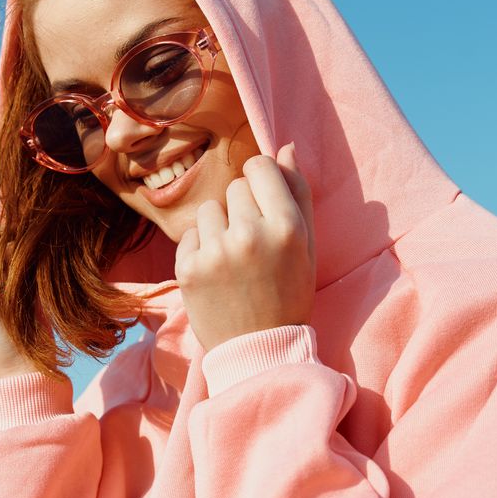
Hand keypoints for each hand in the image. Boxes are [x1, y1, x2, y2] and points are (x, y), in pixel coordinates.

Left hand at [174, 142, 316, 351]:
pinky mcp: (189, 268)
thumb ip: (298, 194)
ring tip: (234, 260)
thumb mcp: (307, 246)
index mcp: (287, 227)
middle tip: (253, 245)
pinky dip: (200, 249)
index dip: (260, 180)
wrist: (260, 349)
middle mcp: (251, 235)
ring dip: (219, 227)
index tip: (262, 202)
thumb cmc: (288, 294)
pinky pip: (190, 234)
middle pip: (235, 186)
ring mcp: (217, 252)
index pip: (260, 166)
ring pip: (210, 208)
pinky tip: (217, 274)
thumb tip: (285, 148)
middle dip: (243, 208)